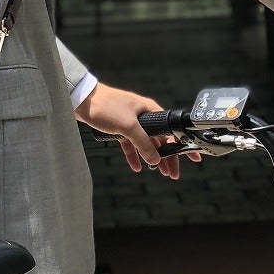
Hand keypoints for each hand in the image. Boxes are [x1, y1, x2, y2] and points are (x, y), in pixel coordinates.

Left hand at [74, 81, 201, 177]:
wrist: (80, 99)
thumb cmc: (105, 106)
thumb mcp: (128, 126)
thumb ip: (143, 144)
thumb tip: (156, 160)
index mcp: (150, 110)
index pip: (171, 130)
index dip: (182, 144)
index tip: (193, 156)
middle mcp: (143, 116)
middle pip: (161, 139)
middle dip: (168, 157)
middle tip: (173, 174)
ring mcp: (131, 122)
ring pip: (146, 144)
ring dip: (153, 158)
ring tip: (160, 173)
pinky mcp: (119, 127)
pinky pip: (130, 145)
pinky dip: (135, 156)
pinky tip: (137, 167)